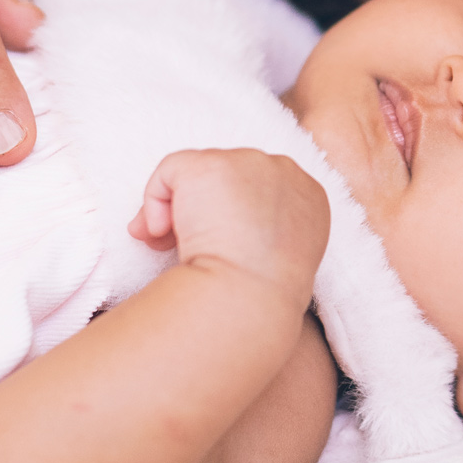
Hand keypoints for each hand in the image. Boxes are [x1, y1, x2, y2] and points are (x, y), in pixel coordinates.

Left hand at [129, 148, 329, 307]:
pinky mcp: (211, 164)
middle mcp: (284, 171)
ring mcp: (248, 163)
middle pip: (231, 180)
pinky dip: (154, 201)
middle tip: (183, 252)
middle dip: (203, 212)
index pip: (262, 192)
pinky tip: (159, 235)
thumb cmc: (258, 299)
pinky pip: (170, 173)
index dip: (232, 218)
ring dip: (179, 211)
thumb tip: (197, 224)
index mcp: (308, 197)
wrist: (248, 298)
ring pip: (200, 176)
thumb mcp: (274, 262)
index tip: (219, 252)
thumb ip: (253, 234)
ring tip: (169, 247)